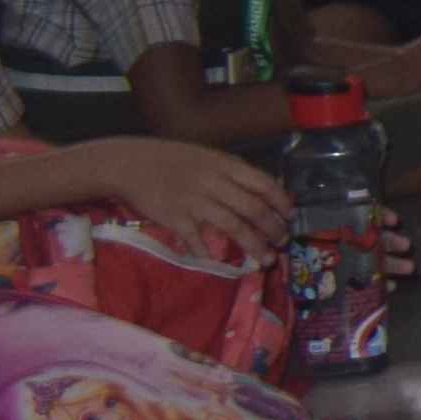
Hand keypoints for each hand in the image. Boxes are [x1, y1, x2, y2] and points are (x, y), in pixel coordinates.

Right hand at [71, 138, 282, 246]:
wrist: (129, 163)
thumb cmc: (172, 160)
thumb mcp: (208, 157)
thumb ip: (233, 173)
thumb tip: (264, 190)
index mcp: (225, 165)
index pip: (264, 184)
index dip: (281, 202)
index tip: (291, 216)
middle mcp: (214, 182)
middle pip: (253, 209)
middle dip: (273, 228)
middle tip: (282, 242)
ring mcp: (194, 201)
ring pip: (233, 226)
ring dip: (253, 245)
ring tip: (265, 259)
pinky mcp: (174, 217)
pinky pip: (196, 239)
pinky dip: (208, 252)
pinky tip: (219, 262)